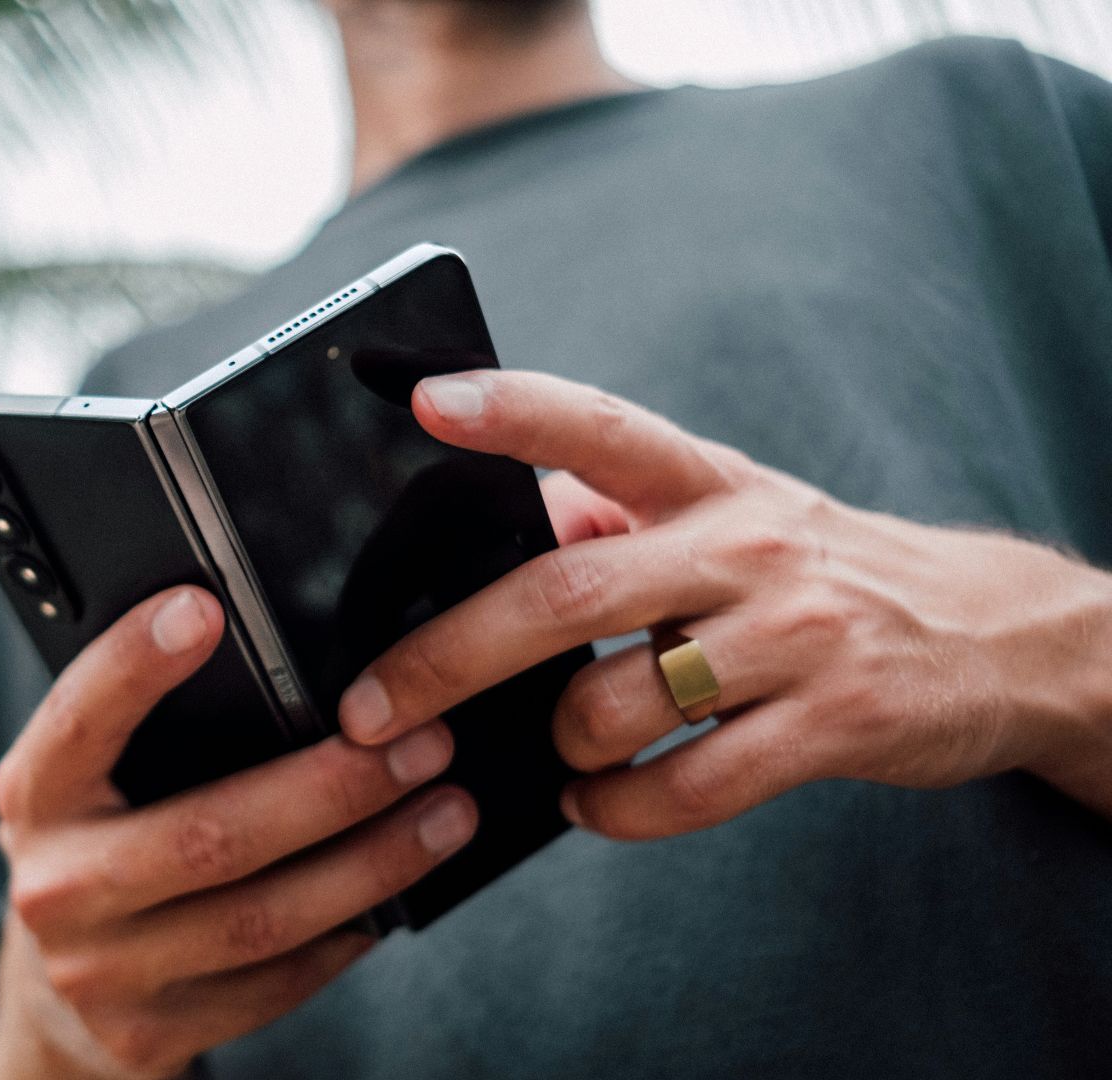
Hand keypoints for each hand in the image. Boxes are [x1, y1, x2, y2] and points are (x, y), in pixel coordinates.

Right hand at [0, 586, 476, 1079]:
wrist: (56, 987)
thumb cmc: (100, 842)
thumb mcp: (93, 777)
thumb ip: (149, 726)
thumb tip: (275, 655)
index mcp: (35, 795)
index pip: (78, 720)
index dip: (133, 666)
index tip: (204, 608)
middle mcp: (55, 886)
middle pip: (207, 836)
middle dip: (332, 789)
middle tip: (422, 744)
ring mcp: (100, 972)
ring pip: (259, 920)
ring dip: (371, 865)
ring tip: (445, 813)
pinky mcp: (149, 1034)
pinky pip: (274, 984)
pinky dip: (345, 936)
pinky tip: (395, 894)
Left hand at [336, 369, 1111, 838]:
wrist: (993, 636)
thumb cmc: (815, 573)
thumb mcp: (727, 515)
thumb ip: (617, 516)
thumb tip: (505, 523)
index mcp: (708, 482)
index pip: (599, 426)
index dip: (511, 410)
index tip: (425, 402)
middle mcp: (746, 546)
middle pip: (564, 593)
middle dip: (448, 658)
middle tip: (371, 709)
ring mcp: (794, 637)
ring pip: (617, 704)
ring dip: (557, 744)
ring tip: (551, 752)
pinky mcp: (833, 725)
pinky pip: (686, 789)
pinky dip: (615, 809)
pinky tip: (596, 802)